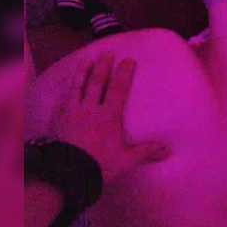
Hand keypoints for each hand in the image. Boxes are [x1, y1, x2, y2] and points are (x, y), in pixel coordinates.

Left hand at [56, 54, 170, 183]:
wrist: (68, 172)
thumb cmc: (99, 165)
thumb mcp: (126, 160)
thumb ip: (145, 152)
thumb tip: (167, 150)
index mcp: (109, 116)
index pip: (118, 89)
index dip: (124, 74)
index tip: (129, 61)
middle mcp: (90, 109)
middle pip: (97, 83)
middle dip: (103, 67)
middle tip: (107, 53)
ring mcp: (73, 112)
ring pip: (78, 87)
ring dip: (83, 72)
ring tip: (87, 60)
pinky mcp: (59, 119)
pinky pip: (64, 98)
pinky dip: (68, 89)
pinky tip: (68, 85)